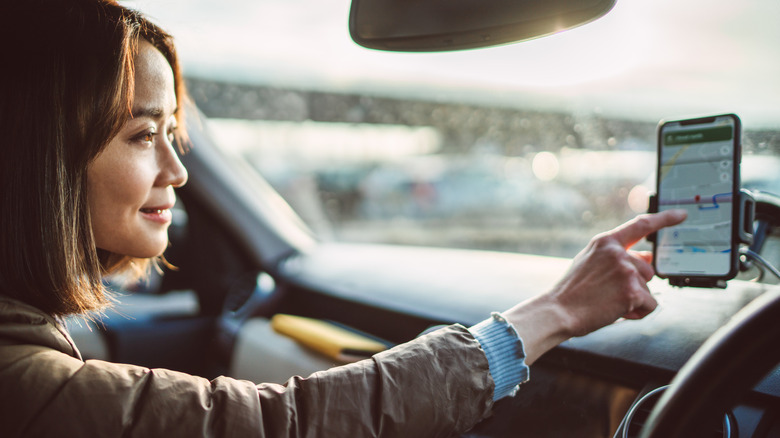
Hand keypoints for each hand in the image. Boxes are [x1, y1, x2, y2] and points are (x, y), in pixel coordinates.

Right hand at [503, 209, 686, 364]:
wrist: (558, 311)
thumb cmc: (572, 291)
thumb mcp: (590, 263)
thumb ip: (618, 256)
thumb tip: (649, 258)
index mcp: (605, 242)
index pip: (641, 225)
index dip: (664, 218)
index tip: (681, 215)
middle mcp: (617, 253)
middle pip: (648, 268)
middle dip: (637, 284)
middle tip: (610, 293)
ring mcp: (626, 271)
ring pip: (649, 288)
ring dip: (635, 299)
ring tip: (609, 302)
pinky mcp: (632, 291)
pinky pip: (650, 304)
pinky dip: (638, 312)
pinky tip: (617, 311)